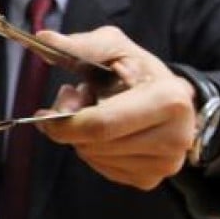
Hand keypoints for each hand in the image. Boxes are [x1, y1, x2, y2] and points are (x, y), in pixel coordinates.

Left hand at [34, 26, 195, 189]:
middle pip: (92, 145)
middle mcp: (174, 137)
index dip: (64, 122)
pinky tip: (107, 133)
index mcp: (169, 101)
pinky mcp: (150, 179)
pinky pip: (102, 170)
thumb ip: (80, 45)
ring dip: (81, 138)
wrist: (171, 98)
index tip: (46, 114)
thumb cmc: (139, 72)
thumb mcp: (115, 48)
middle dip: (71, 127)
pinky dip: (94, 152)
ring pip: (94, 159)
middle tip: (76, 104)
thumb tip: (45, 39)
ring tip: (98, 113)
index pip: (100, 125)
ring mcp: (164, 164)